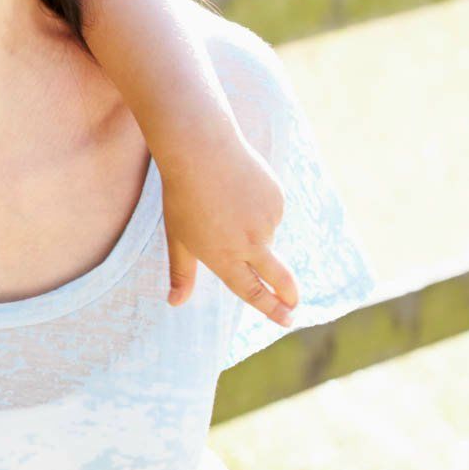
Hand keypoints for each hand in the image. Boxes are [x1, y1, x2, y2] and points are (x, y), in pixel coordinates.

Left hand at [161, 133, 297, 324]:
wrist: (201, 150)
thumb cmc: (182, 195)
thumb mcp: (176, 237)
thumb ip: (182, 272)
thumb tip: (175, 303)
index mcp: (224, 257)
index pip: (253, 291)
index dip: (271, 307)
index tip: (287, 319)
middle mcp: (251, 245)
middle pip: (279, 277)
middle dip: (288, 293)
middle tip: (293, 304)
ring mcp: (268, 222)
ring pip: (265, 235)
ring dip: (251, 227)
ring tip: (225, 201)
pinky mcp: (278, 200)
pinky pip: (270, 211)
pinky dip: (257, 206)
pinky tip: (239, 188)